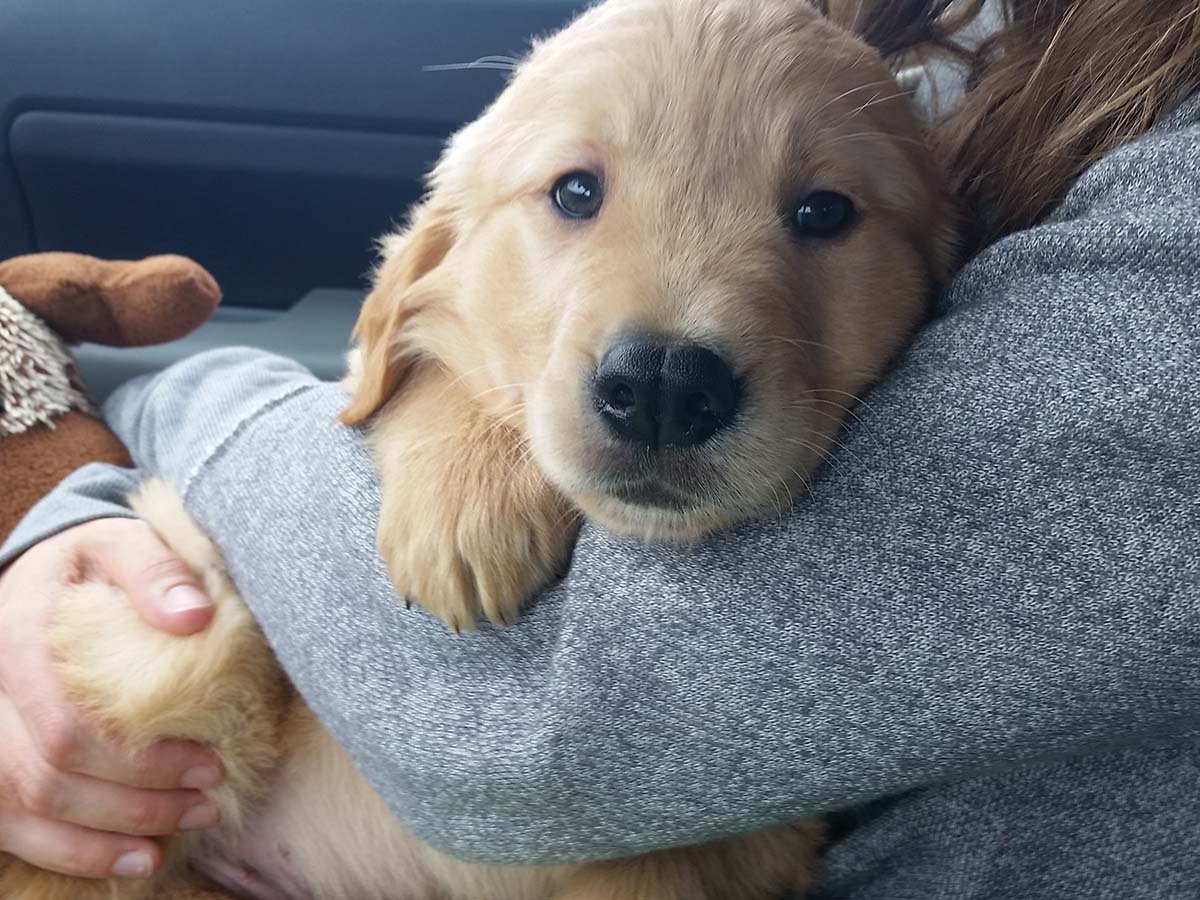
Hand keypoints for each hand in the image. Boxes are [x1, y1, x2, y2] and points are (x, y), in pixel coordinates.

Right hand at [0, 518, 221, 878]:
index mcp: (20, 634)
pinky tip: (137, 858)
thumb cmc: (95, 563)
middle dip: (136, 798)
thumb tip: (194, 615)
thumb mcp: (123, 541)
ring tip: (182, 830)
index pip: (66, 722)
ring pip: (27, 810)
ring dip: (109, 835)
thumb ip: (155, 570)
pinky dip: (75, 853)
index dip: (138, 756)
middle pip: (50, 774)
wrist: (50, 575)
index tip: (209, 762)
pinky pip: (14, 826)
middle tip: (208, 797)